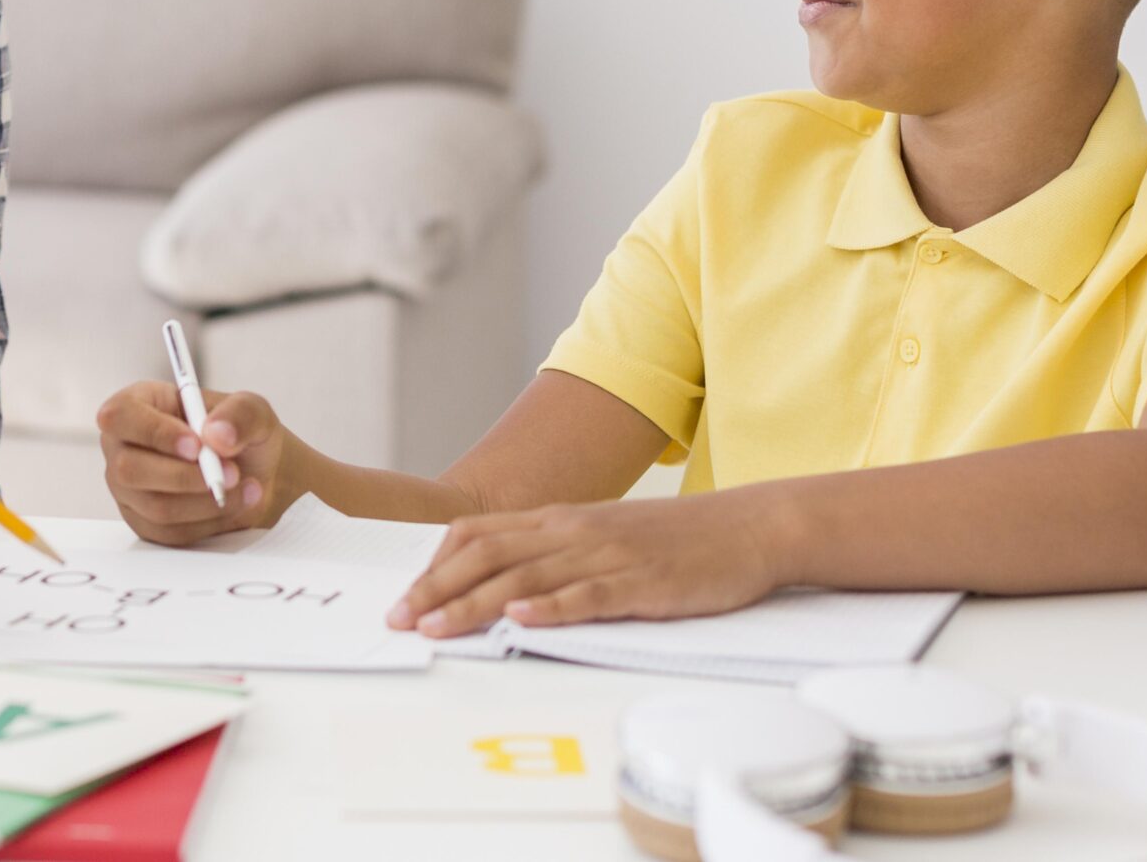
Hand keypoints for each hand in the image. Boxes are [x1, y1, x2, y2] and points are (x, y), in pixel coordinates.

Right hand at [96, 380, 294, 545]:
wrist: (254, 471)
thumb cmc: (240, 433)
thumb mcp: (253, 409)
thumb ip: (240, 413)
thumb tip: (216, 435)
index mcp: (137, 404)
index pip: (121, 416)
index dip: (154, 432)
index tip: (196, 446)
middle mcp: (123, 447)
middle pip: (129, 469)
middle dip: (185, 476)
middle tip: (231, 472)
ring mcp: (129, 489)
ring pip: (154, 506)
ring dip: (205, 502)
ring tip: (245, 488)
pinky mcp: (145, 522)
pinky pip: (170, 533)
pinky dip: (208, 523)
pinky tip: (233, 505)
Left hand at [387, 492, 786, 636]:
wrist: (746, 528)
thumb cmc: (672, 540)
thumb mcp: (601, 537)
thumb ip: (554, 554)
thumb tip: (502, 586)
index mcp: (559, 519)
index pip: (477, 535)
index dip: (434, 566)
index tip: (405, 597)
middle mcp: (572, 531)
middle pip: (487, 556)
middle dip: (436, 589)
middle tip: (400, 620)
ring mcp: (605, 555)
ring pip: (525, 578)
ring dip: (474, 604)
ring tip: (437, 627)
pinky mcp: (639, 582)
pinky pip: (587, 595)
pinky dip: (550, 608)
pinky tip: (521, 620)